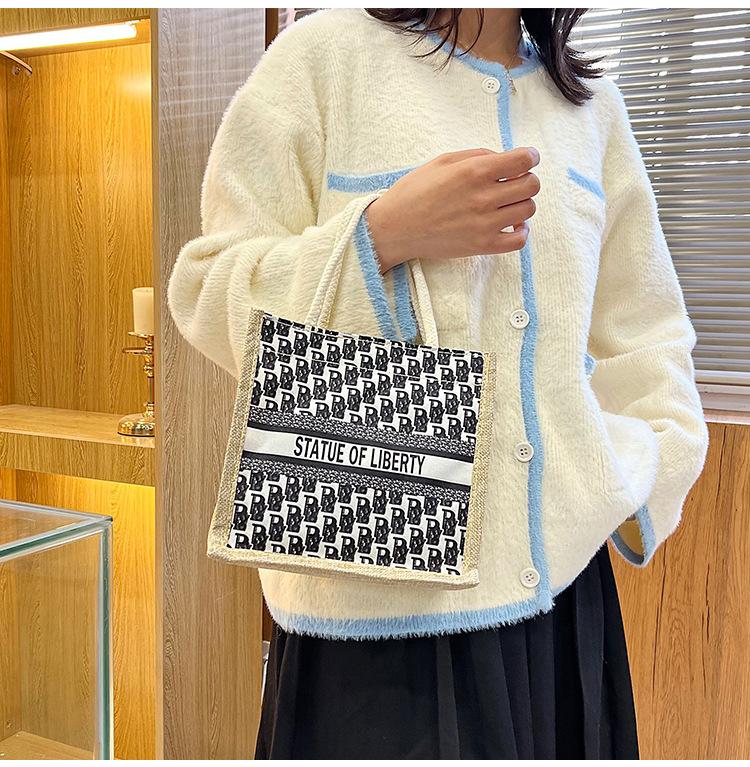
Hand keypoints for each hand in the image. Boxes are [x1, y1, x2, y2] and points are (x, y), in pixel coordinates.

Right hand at [365, 147, 540, 273]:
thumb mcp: (442, 161)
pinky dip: (520, 232)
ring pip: (528, 210)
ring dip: (522, 204)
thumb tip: (503, 159)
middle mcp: (483, 197)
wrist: (395, 228)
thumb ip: (477, 156)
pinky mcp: (482, 246)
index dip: (530, 157)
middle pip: (531, 185)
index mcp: (474, 172)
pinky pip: (519, 240)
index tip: (526, 160)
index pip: (524, 161)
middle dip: (526, 180)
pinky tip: (510, 226)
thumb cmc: (414, 193)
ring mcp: (484, 224)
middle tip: (513, 183)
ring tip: (507, 205)